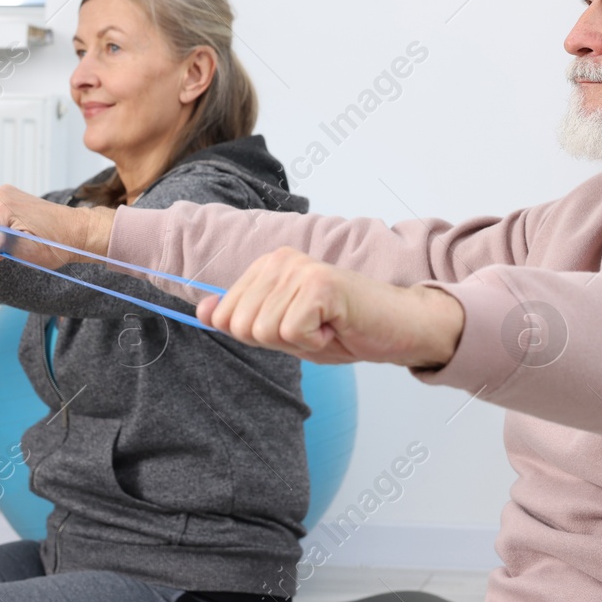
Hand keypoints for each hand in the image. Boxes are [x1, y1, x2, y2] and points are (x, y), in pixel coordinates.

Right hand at [0, 185, 114, 268]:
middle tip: (16, 245)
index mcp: (2, 208)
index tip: (8, 251)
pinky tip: (17, 230)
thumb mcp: (31, 252)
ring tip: (19, 237)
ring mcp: (2, 193)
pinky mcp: (6, 195)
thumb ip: (3, 244)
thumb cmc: (57, 244)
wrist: (75, 230)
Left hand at [194, 247, 465, 368]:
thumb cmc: (345, 328)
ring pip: (264, 331)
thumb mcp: (284, 328)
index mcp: (267, 265)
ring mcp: (299, 269)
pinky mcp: (319, 284)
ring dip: (299, 342)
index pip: (225, 316)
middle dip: (276, 341)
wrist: (398, 327)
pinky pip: (291, 332)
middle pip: (240, 325)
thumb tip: (203, 311)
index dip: (260, 336)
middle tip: (313, 327)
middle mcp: (279, 259)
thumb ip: (243, 318)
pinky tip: (336, 326)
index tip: (295, 325)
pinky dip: (315, 341)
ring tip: (326, 325)